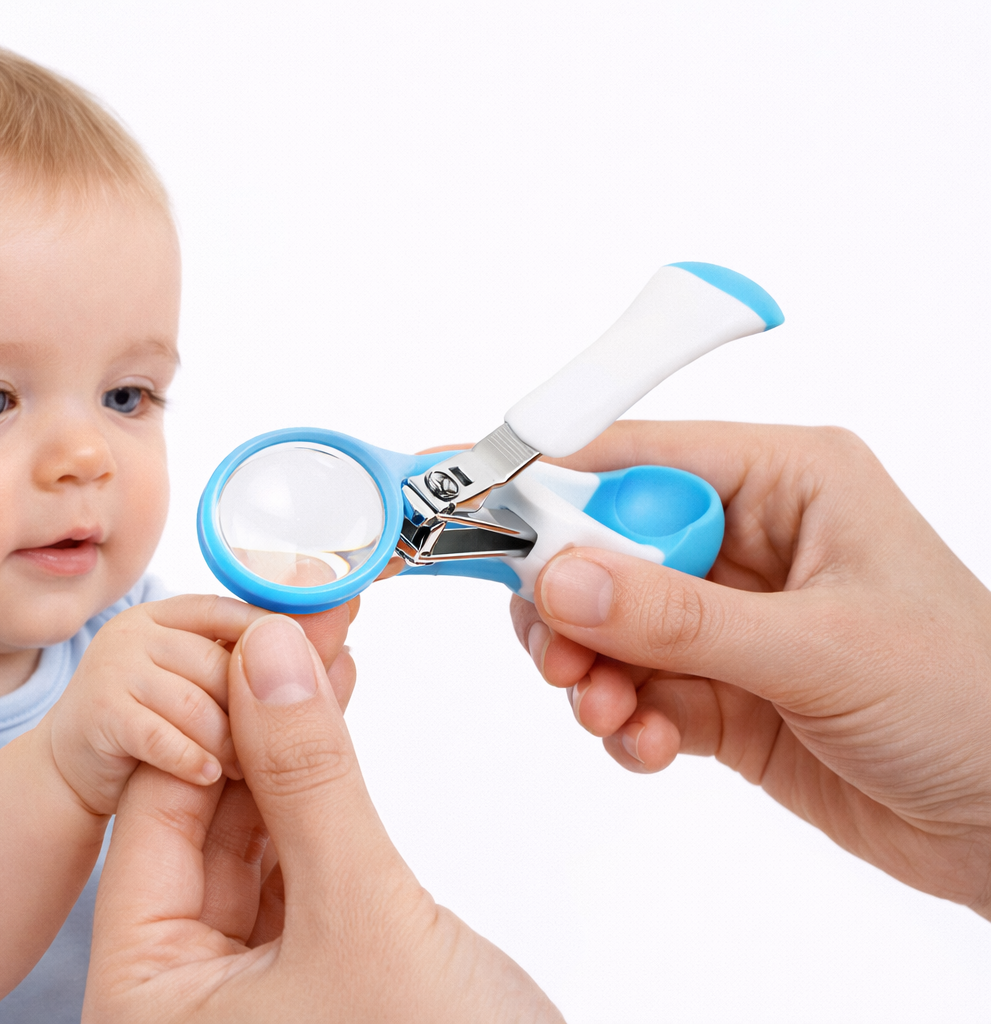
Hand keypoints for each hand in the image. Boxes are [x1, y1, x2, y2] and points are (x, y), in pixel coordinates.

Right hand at [43, 594, 357, 814]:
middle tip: (273, 750)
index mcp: (180, 616)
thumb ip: (274, 678)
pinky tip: (208, 776)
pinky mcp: (95, 713)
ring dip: (230, 742)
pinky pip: (161, 733)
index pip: (244, 612)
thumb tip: (347, 644)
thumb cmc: (162, 736)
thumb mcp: (218, 700)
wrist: (78, 779)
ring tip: (240, 772)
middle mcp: (142, 626)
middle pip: (226, 657)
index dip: (285, 634)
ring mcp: (115, 664)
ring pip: (199, 697)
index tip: (333, 651)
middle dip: (257, 709)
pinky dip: (191, 758)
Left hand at [84, 614, 562, 1022]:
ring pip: (254, 829)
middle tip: (296, 610)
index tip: (251, 614)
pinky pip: (299, 858)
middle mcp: (179, 990)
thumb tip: (267, 647)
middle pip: (201, 815)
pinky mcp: (310, 970)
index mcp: (146, 996)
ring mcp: (245, 983)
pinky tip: (334, 708)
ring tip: (322, 637)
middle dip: (255, 710)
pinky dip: (320, 788)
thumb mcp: (361, 917)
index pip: (155, 813)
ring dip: (290, 737)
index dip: (206, 704)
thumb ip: (307, 778)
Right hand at [510, 421, 990, 914]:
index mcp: (789, 482)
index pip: (640, 456)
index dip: (554, 481)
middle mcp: (751, 540)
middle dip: (568, 602)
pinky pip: (632, 690)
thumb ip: (679, 616)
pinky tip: (649, 746)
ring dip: (590, 671)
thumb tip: (559, 577)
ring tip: (606, 713)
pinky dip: (622, 721)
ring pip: (606, 624)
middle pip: (604, 543)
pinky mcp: (720, 692)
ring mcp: (730, 620)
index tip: (475, 508)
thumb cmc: (970, 703)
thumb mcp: (820, 650)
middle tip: (554, 655)